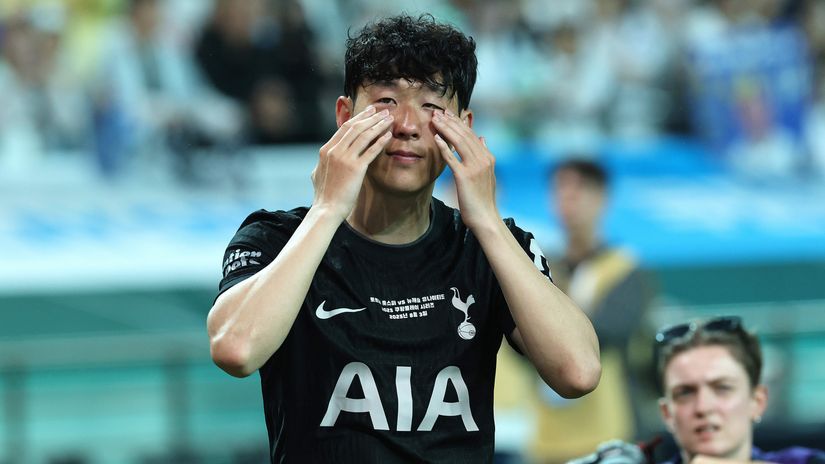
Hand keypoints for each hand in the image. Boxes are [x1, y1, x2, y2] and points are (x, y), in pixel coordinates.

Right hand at [311, 105, 393, 220]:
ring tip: (389, 119)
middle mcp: (334, 151)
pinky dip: (381, 141)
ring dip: (378, 125)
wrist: (327, 209)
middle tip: (382, 110)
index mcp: (326, 151)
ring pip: (364, 135)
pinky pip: (371, 150)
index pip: (344, 128)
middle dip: (370, 117)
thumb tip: (325, 157)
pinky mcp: (356, 168)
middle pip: (355, 128)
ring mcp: (345, 159)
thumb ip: (323, 162)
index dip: (358, 118)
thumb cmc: (324, 195)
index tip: (368, 112)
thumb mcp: (318, 173)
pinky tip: (389, 135)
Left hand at [432, 109, 498, 230]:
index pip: (471, 134)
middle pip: (464, 135)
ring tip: (435, 119)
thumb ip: (485, 156)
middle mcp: (483, 159)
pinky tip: (435, 138)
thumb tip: (483, 138)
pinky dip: (443, 147)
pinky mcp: (465, 177)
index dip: (458, 122)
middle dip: (450, 121)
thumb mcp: (488, 174)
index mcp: (488, 158)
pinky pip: (452, 158)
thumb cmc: (484, 199)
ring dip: (445, 129)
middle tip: (437, 111)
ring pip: (458, 142)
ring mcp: (475, 167)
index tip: (448, 114)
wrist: (486, 217)